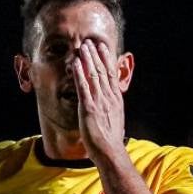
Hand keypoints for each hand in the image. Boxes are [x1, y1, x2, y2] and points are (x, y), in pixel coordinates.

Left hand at [73, 40, 126, 161]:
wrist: (110, 152)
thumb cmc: (110, 139)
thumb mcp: (115, 119)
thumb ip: (111, 107)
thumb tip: (110, 103)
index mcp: (115, 99)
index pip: (111, 74)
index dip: (106, 59)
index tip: (103, 47)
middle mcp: (109, 97)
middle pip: (102, 71)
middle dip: (96, 55)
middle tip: (90, 41)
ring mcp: (100, 102)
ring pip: (94, 75)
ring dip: (88, 59)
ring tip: (82, 47)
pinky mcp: (89, 108)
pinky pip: (83, 87)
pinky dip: (80, 74)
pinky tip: (76, 63)